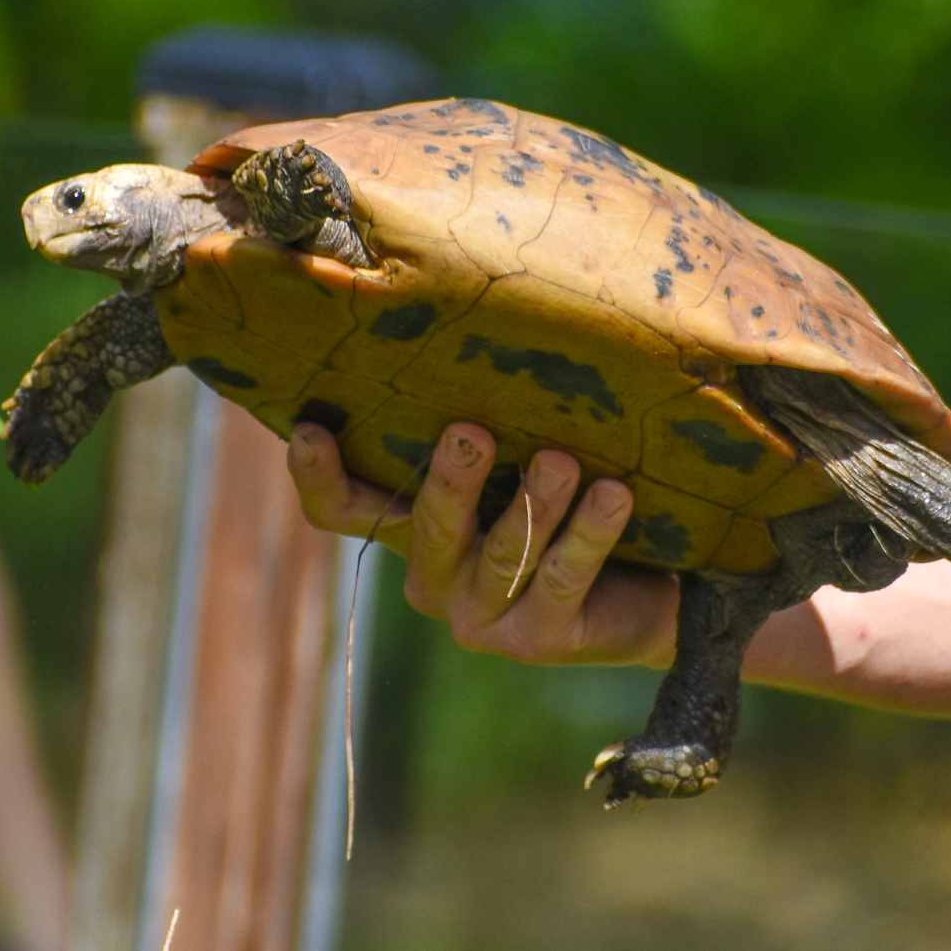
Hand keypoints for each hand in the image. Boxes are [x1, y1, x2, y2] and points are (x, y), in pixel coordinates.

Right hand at [287, 421, 674, 666]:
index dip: (319, 476)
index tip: (310, 428)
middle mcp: (434, 576)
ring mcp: (482, 614)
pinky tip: (613, 496)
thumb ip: (481, 419)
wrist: (640, 590)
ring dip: (536, 503)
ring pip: (505, 553)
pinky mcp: (539, 638)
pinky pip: (563, 577)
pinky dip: (589, 533)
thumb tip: (472, 312)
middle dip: (451, 481)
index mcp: (409, 528)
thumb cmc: (562, 501)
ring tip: (562, 462)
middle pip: (429, 528)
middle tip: (472, 432)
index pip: (342, 510)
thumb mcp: (511, 460)